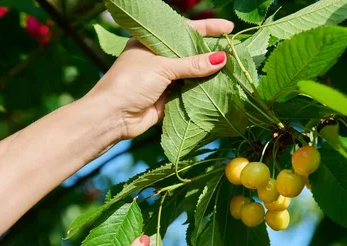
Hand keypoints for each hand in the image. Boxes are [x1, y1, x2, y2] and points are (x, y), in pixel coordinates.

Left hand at [87, 19, 234, 140]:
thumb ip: (192, 64)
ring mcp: (162, 79)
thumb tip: (221, 58)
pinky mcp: (167, 98)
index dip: (206, 28)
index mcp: (150, 42)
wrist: (112, 116)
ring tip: (233, 68)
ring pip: (191, 73)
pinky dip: (202, 90)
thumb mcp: (162, 67)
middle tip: (234, 49)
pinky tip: (220, 87)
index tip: (228, 28)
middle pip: (189, 52)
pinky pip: (189, 91)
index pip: (183, 30)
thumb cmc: (131, 83)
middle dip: (210, 52)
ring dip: (208, 73)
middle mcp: (157, 58)